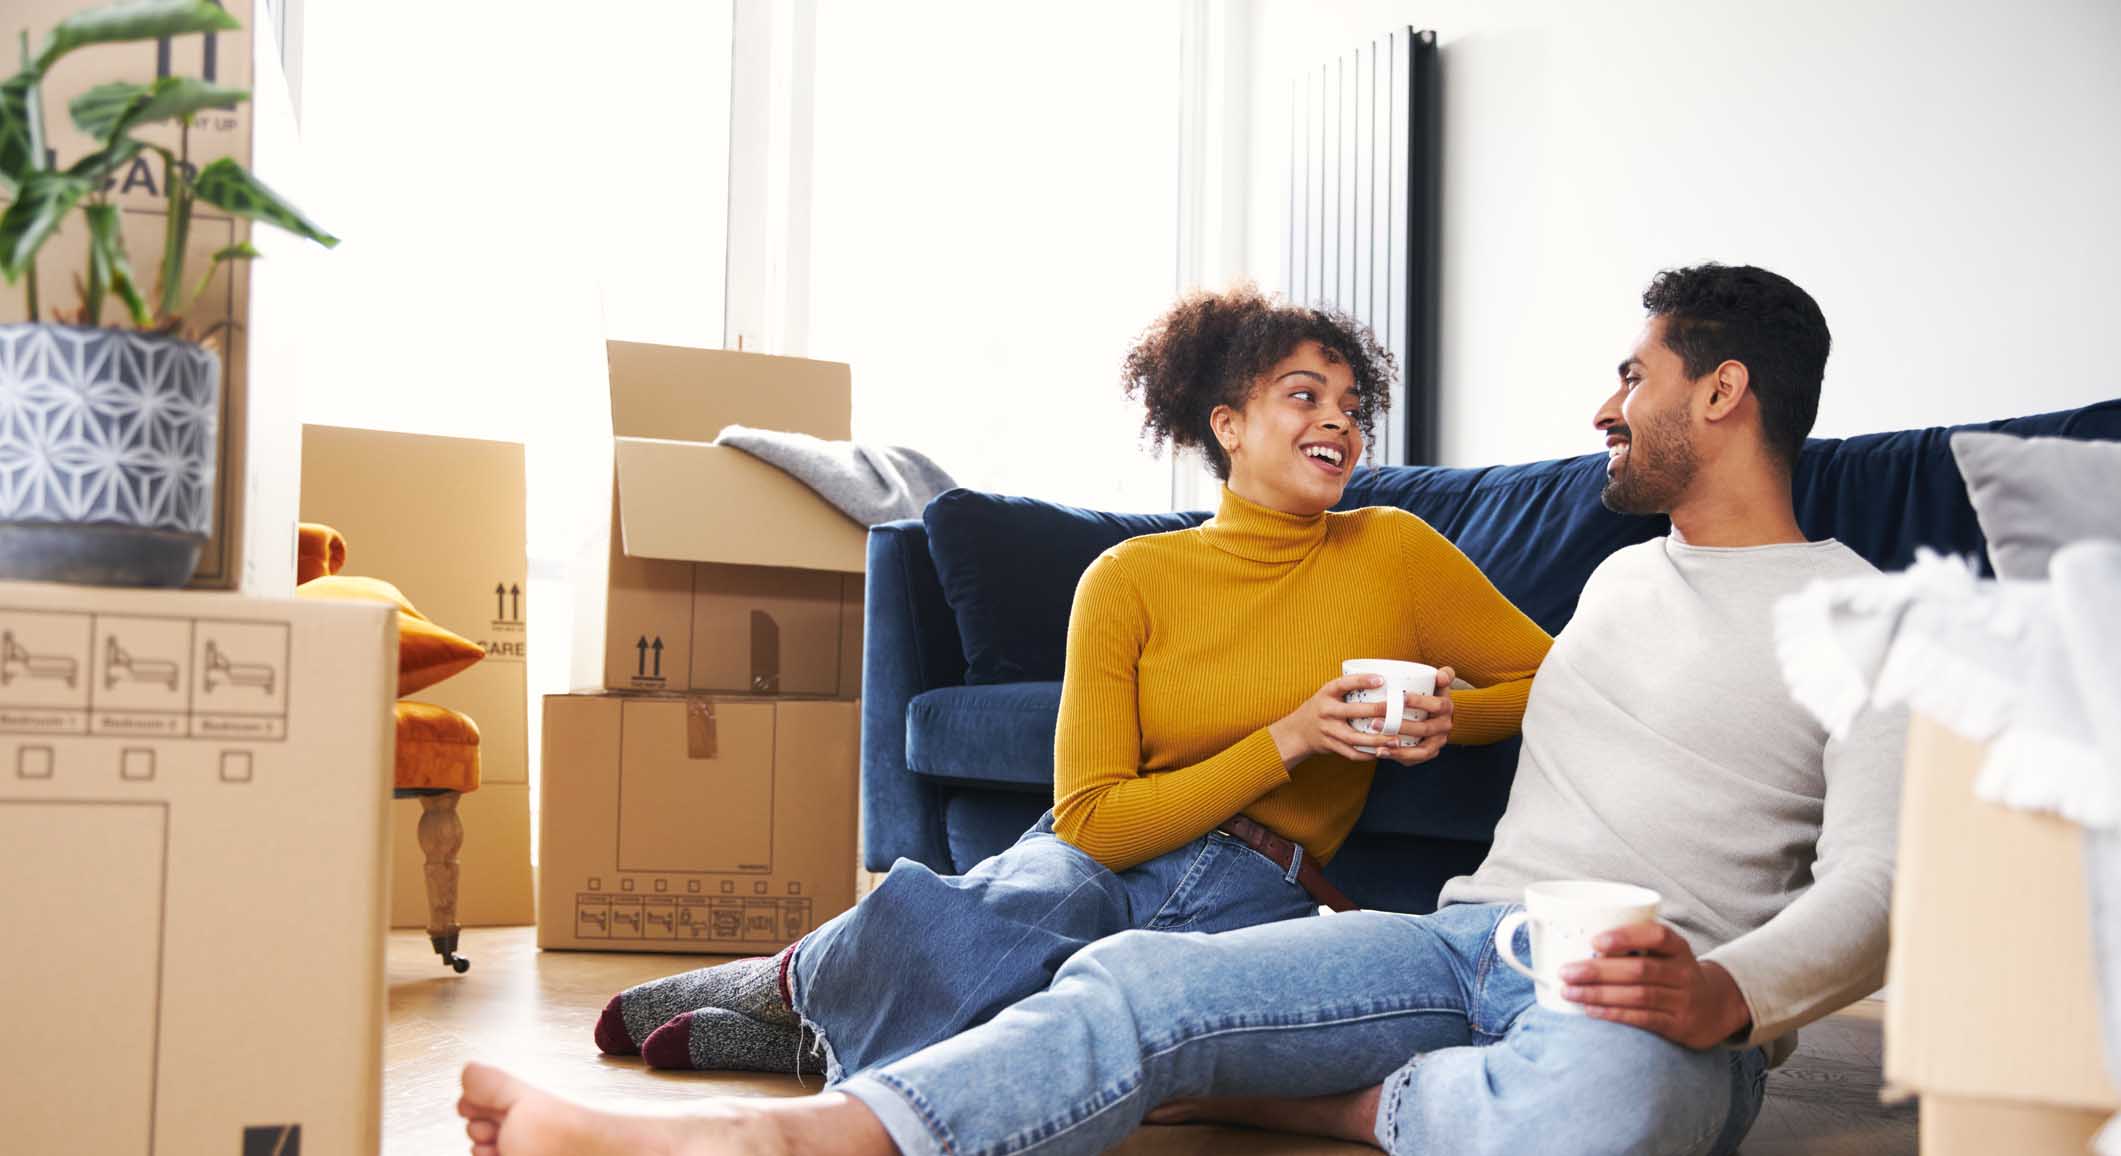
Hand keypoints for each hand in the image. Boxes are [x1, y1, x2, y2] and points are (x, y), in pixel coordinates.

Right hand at [1267, 667, 1456, 768]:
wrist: (1298, 732)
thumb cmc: (1321, 708)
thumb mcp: (1329, 694)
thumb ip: (1349, 689)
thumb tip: (1385, 681)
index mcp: (1326, 693)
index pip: (1344, 683)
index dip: (1362, 680)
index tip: (1381, 679)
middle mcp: (1326, 711)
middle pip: (1353, 711)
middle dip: (1378, 711)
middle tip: (1398, 710)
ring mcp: (1327, 730)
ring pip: (1355, 737)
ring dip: (1377, 740)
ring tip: (1396, 740)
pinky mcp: (1330, 746)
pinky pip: (1352, 753)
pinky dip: (1368, 754)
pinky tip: (1383, 752)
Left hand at [1558, 922, 1752, 1049]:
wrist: (1715, 1008)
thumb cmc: (1673, 974)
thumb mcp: (1666, 954)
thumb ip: (1634, 947)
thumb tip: (1577, 944)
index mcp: (1678, 948)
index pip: (1657, 936)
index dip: (1626, 937)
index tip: (1595, 941)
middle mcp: (1684, 972)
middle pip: (1640, 969)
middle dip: (1598, 970)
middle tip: (1566, 971)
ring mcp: (1684, 1000)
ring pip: (1638, 995)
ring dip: (1599, 993)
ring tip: (1570, 991)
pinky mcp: (1679, 1025)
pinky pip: (1643, 1018)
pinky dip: (1614, 1014)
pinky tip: (1591, 1010)